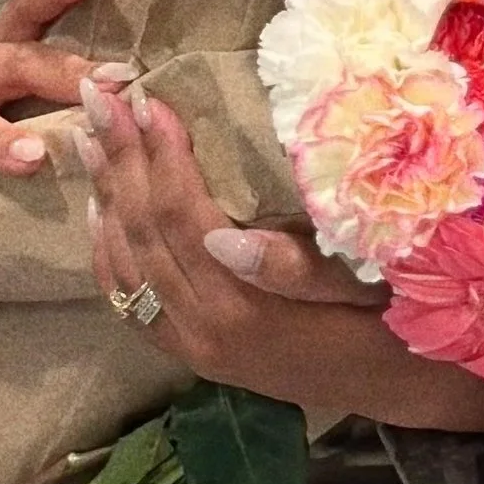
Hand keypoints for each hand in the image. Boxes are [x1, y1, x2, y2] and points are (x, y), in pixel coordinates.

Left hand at [76, 80, 483, 434]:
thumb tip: (220, 237)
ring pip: (125, 263)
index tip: (148, 98)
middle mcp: (202, 332)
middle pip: (142, 233)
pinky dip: (106, 249)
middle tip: (95, 96)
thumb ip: (296, 267)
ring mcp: (189, 347)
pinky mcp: (188, 353)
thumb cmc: (391, 322)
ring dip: (104, 193)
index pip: (184, 218)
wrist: (396, 387)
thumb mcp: (362, 287)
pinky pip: (127, 300)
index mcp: (244, 310)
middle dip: (119, 158)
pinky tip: (98, 207)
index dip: (162, 155)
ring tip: (87, 133)